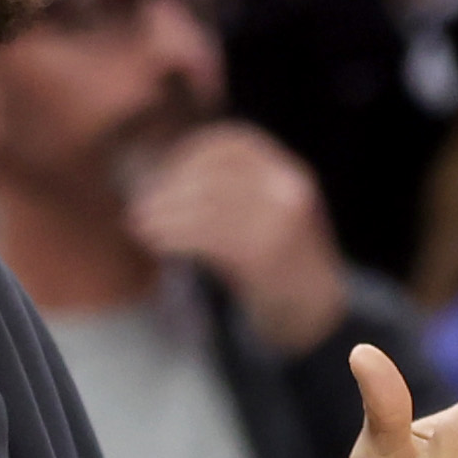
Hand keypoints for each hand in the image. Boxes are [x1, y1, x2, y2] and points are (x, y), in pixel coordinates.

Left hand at [130, 122, 348, 354]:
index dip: (189, 154)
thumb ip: (235, 188)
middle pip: (215, 174)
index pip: (233, 145)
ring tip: (139, 224)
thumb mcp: (270, 210)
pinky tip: (156, 243)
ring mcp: (280, 221)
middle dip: (171, 187)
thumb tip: (166, 171)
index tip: (160, 173)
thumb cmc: (280, 263)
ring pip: (208, 206)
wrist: (318, 313)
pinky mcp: (265, 255)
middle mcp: (289, 189)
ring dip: (166, 214)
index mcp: (289, 172)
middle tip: (139, 203)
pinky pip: (209, 238)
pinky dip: (176, 237)